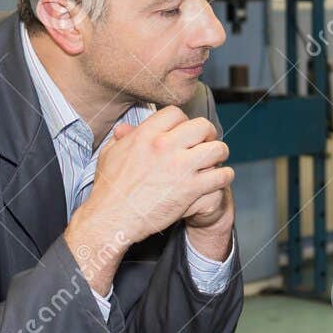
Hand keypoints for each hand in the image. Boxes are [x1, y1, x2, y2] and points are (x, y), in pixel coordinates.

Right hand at [66, 107, 231, 292]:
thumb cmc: (109, 189)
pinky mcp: (191, 189)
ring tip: (215, 162)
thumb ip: (122, 139)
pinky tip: (217, 180)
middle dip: (208, 134)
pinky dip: (223, 177)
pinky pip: (222, 175)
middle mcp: (165, 146)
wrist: (111, 219)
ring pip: (218, 149)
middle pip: (202, 126)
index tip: (184, 133)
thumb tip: (125, 129)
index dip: (183, 122)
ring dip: (219, 154)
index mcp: (146, 135)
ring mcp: (180, 167)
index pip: (176, 113)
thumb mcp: (109, 155)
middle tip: (207, 143)